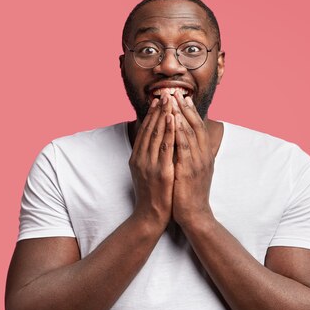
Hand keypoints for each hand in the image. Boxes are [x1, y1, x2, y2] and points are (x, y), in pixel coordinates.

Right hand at [128, 96, 174, 227]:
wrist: (151, 216)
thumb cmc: (152, 196)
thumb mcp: (146, 173)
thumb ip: (148, 158)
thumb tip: (154, 145)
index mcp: (136, 159)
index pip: (144, 132)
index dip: (150, 115)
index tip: (157, 100)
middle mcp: (141, 159)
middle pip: (149, 129)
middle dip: (157, 110)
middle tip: (165, 93)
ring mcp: (149, 165)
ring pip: (156, 134)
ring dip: (163, 115)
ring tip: (169, 100)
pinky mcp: (160, 171)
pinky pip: (165, 147)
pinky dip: (168, 131)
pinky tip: (173, 119)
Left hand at [170, 91, 214, 226]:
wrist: (194, 215)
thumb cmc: (189, 193)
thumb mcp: (192, 171)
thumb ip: (190, 156)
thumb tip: (184, 143)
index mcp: (203, 155)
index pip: (198, 127)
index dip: (190, 111)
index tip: (182, 97)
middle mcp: (203, 156)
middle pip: (195, 126)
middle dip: (186, 108)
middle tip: (177, 92)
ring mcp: (197, 163)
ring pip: (191, 134)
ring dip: (182, 116)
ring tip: (174, 101)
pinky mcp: (189, 171)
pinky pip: (184, 148)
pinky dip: (179, 133)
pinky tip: (173, 122)